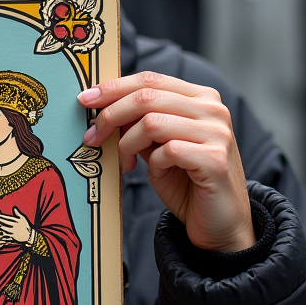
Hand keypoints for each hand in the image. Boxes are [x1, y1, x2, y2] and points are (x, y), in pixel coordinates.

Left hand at [0, 207, 32, 244]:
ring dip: (0, 226)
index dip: (2, 216)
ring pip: (5, 229)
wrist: (30, 235)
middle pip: (5, 223)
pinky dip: (2, 233)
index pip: (7, 217)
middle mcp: (14, 226)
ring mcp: (13, 232)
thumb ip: (17, 213)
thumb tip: (14, 207)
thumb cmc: (26, 225)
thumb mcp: (23, 218)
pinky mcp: (13, 237)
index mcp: (16, 221)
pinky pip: (6, 235)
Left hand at [79, 72, 252, 252]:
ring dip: (127, 144)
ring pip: (151, 121)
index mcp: (200, 98)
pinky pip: (167, 150)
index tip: (86, 100)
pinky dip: (152, 163)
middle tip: (93, 137)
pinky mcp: (215, 159)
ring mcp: (217, 133)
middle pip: (147, 96)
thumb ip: (140, 124)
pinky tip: (155, 173)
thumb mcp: (158, 146)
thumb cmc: (186, 183)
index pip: (150, 79)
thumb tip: (101, 107)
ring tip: (125, 163)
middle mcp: (213, 110)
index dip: (114, 87)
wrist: (219, 225)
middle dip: (111, 115)